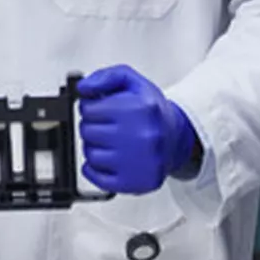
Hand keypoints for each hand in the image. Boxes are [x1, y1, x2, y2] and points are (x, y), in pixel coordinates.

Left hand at [76, 65, 198, 194]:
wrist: (177, 137)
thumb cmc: (152, 112)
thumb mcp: (132, 82)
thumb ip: (105, 77)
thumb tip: (83, 88)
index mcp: (140, 109)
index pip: (89, 109)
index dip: (90, 108)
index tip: (98, 109)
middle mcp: (141, 135)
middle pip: (87, 132)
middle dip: (91, 126)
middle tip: (105, 125)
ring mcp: (139, 161)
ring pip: (90, 155)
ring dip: (93, 147)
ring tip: (109, 141)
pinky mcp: (137, 182)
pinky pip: (99, 179)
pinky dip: (94, 170)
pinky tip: (105, 159)